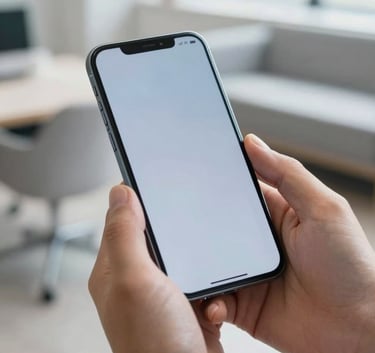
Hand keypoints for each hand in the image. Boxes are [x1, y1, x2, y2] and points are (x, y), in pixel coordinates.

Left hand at [89, 185, 224, 352]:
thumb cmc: (155, 344)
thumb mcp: (134, 281)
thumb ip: (124, 235)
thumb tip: (118, 193)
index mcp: (115, 269)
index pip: (122, 220)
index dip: (139, 197)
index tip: (157, 177)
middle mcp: (137, 279)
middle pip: (155, 234)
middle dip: (174, 224)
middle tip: (191, 209)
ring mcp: (163, 291)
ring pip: (181, 252)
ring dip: (195, 251)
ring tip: (207, 249)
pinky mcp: (186, 301)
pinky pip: (200, 274)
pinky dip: (210, 276)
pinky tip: (214, 286)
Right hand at [202, 134, 374, 352]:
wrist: (356, 331)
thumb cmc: (350, 267)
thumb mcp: (324, 209)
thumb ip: (288, 174)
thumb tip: (253, 143)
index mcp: (275, 215)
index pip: (238, 191)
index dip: (215, 182)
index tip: (191, 173)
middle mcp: (256, 243)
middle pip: (215, 227)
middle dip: (196, 225)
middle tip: (174, 223)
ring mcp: (247, 273)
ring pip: (208, 263)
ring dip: (197, 265)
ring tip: (183, 266)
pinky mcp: (242, 304)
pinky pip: (214, 299)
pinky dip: (207, 302)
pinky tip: (212, 303)